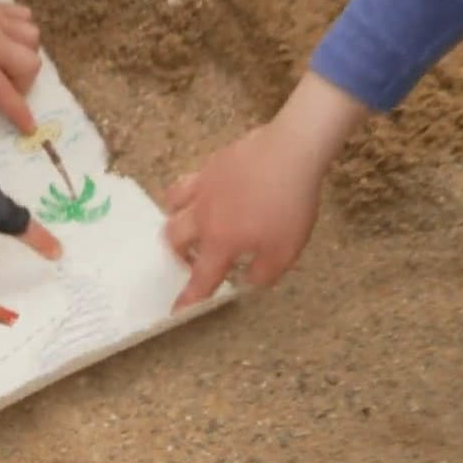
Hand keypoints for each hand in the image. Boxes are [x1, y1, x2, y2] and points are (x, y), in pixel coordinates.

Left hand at [0, 0, 40, 133]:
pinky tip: (7, 34)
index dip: (19, 113)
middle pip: (32, 65)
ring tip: (7, 61)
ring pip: (34, 40)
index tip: (30, 129)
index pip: (3, 92)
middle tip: (4, 85)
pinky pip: (26, 17)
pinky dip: (24, 29)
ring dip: (26, 54)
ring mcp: (0, 20)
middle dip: (24, 83)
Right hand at [164, 74, 365, 310]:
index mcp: (221, 242)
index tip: (176, 310)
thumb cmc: (290, 204)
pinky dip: (193, 192)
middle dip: (176, 252)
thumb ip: (264, 272)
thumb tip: (250, 282)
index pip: (200, 278)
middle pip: (173, 238)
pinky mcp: (211, 165)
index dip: (188, 298)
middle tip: (190, 258)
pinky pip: (191, 180)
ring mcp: (204, 187)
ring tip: (191, 222)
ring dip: (176, 218)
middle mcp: (204, 216)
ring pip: (172, 204)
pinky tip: (211, 192)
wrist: (290, 151)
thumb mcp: (286, 251)